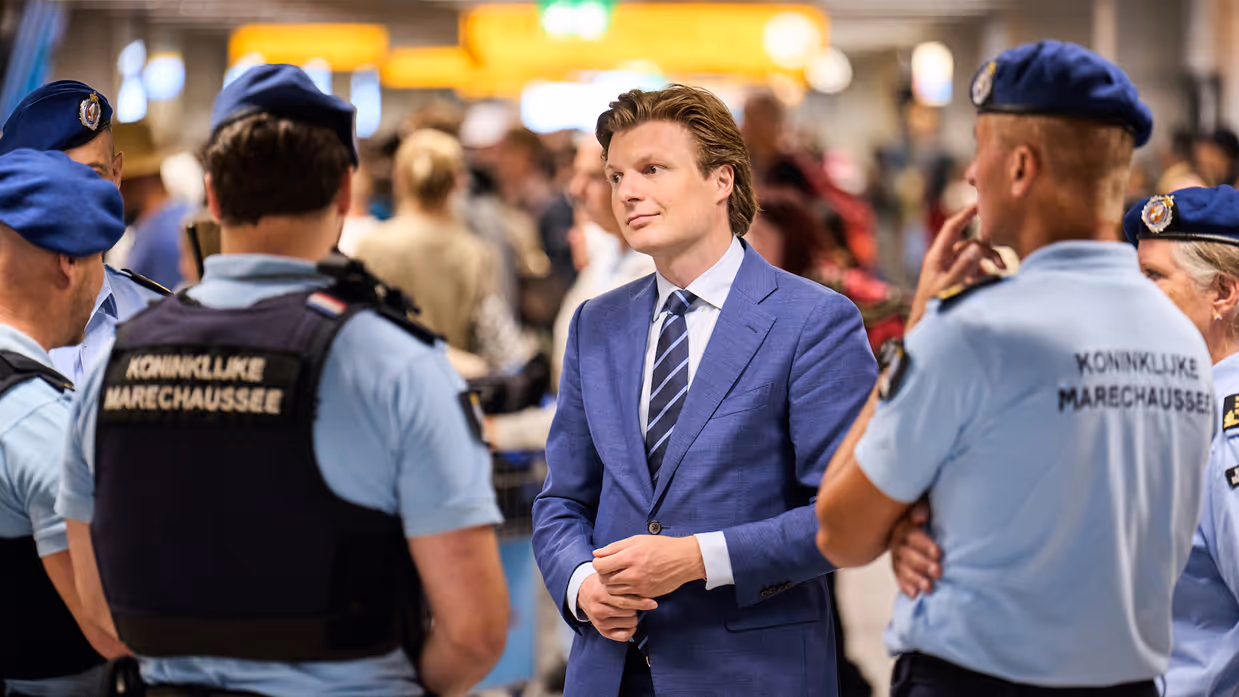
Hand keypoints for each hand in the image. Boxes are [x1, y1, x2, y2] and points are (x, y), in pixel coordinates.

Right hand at [577, 572, 657, 641]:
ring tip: (628, 611)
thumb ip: (624, 585)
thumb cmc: (602, 585)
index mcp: (600, 594)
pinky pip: (624, 636)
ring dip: (633, 617)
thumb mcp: (610, 580)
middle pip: (630, 613)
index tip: (653, 603)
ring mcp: (599, 622)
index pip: (626, 601)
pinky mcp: (602, 631)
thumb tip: (647, 592)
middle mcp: (599, 609)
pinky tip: (627, 623)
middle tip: (633, 604)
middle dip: (636, 608)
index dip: (642, 602)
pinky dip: (630, 630)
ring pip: (630, 623)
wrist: (583, 593)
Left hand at [592, 535, 705, 598]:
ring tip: (620, 576)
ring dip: (613, 584)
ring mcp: (640, 586)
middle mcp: (633, 574)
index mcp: (629, 557)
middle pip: (605, 580)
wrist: (684, 559)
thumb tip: (596, 553)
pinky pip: (627, 597)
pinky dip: (625, 592)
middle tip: (611, 570)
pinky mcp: (646, 595)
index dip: (598, 564)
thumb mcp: (637, 540)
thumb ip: (614, 547)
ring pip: (614, 591)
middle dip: (604, 575)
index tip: (603, 562)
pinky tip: (630, 583)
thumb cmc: (660, 546)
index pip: (600, 566)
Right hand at [889, 500, 941, 597]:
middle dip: (923, 565)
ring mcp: (896, 556)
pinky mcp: (897, 567)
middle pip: (908, 555)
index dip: (925, 545)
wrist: (914, 520)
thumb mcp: (922, 503)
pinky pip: (899, 578)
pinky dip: (906, 586)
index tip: (939, 553)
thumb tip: (922, 516)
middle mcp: (896, 541)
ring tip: (930, 588)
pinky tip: (915, 595)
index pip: (912, 536)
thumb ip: (921, 507)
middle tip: (939, 572)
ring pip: (903, 569)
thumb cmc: (925, 511)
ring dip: (916, 579)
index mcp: (903, 525)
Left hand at [907, 204, 1003, 328]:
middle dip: (988, 249)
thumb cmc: (932, 307)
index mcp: (937, 256)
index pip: (952, 227)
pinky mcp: (955, 278)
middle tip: (1003, 263)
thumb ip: (964, 267)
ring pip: (974, 256)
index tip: (980, 202)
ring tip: (1002, 272)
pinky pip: (973, 269)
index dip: (965, 213)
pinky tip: (990, 282)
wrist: (924, 327)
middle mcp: (943, 259)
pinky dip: (984, 273)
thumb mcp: (949, 286)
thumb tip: (979, 247)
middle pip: (969, 243)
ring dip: (988, 261)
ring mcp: (949, 268)